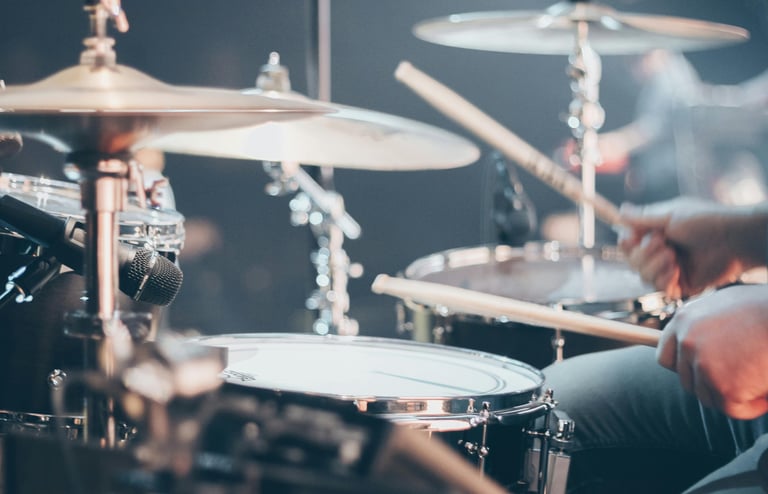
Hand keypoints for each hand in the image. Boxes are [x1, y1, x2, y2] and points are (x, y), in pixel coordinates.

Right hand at [618, 198, 765, 297]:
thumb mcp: (670, 214)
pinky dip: (664, 279)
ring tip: (673, 257)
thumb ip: (643, 217)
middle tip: (663, 244)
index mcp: (657, 233)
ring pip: (643, 276)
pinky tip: (676, 270)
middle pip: (632, 262)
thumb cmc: (707, 221)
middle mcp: (661, 252)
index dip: (627, 243)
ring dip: (654, 266)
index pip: (628, 243)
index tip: (633, 238)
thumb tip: (621, 210)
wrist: (735, 239)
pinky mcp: (682, 284)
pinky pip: (660, 289)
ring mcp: (671, 269)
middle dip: (643, 254)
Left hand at [657, 284, 767, 419]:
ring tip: (759, 377)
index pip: (665, 356)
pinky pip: (733, 409)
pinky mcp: (724, 386)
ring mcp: (703, 364)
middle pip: (687, 381)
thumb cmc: (766, 309)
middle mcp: (687, 341)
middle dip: (711, 385)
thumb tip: (701, 341)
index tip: (700, 373)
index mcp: (684, 319)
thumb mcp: (727, 304)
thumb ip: (707, 324)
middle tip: (740, 378)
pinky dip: (752, 406)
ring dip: (733, 395)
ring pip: (709, 397)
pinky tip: (766, 391)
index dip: (683, 368)